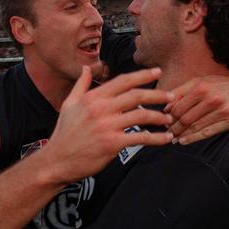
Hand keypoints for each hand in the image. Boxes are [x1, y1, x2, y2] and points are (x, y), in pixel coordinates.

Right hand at [43, 66, 173, 183]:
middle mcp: (101, 109)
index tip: (157, 73)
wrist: (56, 161)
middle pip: (136, 96)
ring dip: (158, 116)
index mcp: (93, 98)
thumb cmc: (64, 134)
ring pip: (141, 116)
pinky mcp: (112, 143)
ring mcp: (107, 126)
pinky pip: (140, 138)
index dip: (142, 76)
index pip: (123, 81)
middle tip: (171, 96)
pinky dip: (156, 138)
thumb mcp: (68, 105)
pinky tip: (165, 138)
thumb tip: (86, 68)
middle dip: (157, 95)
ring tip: (168, 118)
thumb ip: (81, 85)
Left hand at [165, 74, 228, 144]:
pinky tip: (184, 141)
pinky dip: (194, 138)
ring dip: (181, 135)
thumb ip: (182, 91)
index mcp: (202, 87)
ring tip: (173, 138)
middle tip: (166, 133)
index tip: (163, 122)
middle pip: (186, 118)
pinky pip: (208, 132)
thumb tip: (165, 106)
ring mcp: (222, 110)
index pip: (179, 106)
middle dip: (173, 127)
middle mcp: (212, 98)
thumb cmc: (221, 85)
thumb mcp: (201, 81)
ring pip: (196, 126)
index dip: (169, 116)